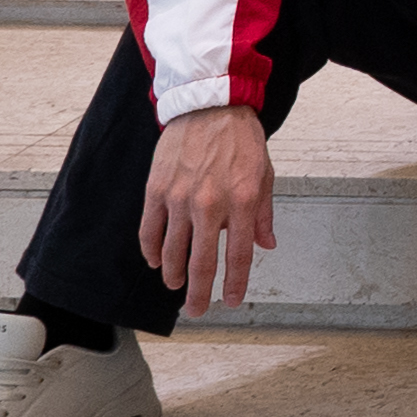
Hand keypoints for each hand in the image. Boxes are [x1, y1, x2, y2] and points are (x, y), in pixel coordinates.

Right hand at [140, 104, 276, 312]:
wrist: (210, 107)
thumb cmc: (240, 140)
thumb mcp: (264, 175)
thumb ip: (262, 215)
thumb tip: (266, 245)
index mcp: (241, 201)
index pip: (239, 255)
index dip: (235, 283)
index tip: (231, 301)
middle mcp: (209, 204)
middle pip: (201, 261)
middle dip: (199, 292)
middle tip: (197, 310)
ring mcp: (179, 198)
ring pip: (172, 250)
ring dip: (174, 274)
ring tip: (177, 286)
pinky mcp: (156, 190)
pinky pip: (150, 230)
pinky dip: (152, 250)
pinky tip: (157, 261)